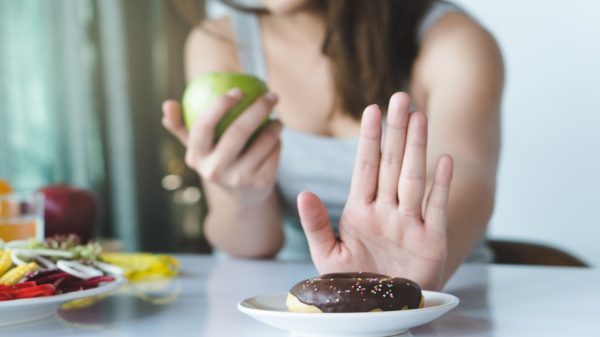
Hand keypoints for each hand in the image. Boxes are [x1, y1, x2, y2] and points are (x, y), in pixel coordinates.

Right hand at [162, 89, 281, 203]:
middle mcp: (215, 170)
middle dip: (258, 108)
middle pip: (238, 132)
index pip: (203, 127)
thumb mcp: (197, 147)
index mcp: (196, 157)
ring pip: (263, 141)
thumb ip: (180, 125)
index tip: (237, 90)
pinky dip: (278, 141)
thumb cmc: (216, 160)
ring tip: (276, 118)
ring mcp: (239, 180)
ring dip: (275, 125)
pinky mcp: (260, 184)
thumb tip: (167, 104)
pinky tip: (277, 138)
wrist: (241, 197)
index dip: (219, 105)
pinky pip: (275, 152)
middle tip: (271, 96)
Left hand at [297, 92, 452, 289]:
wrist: (381, 311)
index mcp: (360, 211)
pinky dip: (440, 186)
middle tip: (400, 98)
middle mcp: (387, 211)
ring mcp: (410, 224)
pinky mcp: (430, 242)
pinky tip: (444, 159)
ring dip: (416, 148)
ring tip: (418, 117)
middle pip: (391, 164)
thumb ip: (316, 224)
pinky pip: (435, 209)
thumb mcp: (328, 255)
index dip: (369, 139)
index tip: (371, 109)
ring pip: (413, 179)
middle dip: (395, 132)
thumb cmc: (354, 284)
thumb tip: (305, 192)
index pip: (365, 167)